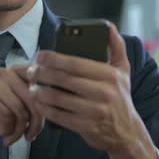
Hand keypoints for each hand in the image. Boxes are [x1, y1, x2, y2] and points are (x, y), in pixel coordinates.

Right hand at [0, 65, 43, 158]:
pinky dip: (6, 130)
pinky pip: (6, 117)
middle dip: (35, 123)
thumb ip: (34, 101)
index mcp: (16, 71)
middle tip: (30, 136)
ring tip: (12, 136)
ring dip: (18, 130)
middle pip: (33, 99)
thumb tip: (52, 107)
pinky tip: (0, 133)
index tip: (44, 117)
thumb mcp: (19, 106)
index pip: (40, 81)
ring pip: (20, 110)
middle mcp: (5, 72)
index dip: (47, 100)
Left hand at [27, 24, 156, 158]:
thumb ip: (116, 47)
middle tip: (31, 70)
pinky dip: (45, 108)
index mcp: (110, 75)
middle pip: (64, 79)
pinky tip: (38, 102)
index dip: (54, 59)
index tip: (41, 56)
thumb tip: (109, 26)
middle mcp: (103, 92)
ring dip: (40, 91)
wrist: (127, 132)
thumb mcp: (123, 71)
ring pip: (58, 98)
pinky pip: (59, 116)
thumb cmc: (120, 97)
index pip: (76, 63)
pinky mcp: (86, 127)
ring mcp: (94, 111)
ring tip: (31, 86)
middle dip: (43, 73)